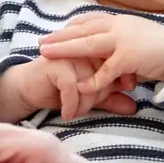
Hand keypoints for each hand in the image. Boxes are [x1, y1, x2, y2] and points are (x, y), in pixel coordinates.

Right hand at [0, 58, 138, 123]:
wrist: (30, 89)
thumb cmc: (61, 89)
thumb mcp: (90, 95)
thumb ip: (112, 98)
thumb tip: (134, 107)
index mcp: (96, 49)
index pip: (116, 67)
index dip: (117, 84)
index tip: (113, 99)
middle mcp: (85, 49)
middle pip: (104, 75)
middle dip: (99, 97)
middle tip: (87, 110)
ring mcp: (70, 55)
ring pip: (89, 83)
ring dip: (84, 104)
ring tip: (77, 113)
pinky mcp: (56, 65)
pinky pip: (72, 88)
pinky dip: (71, 104)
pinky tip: (67, 113)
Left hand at [38, 14, 163, 92]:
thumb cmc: (163, 50)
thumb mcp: (138, 39)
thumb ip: (121, 42)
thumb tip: (108, 51)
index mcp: (121, 21)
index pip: (89, 19)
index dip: (71, 26)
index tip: (57, 31)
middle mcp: (119, 26)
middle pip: (82, 29)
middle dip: (60, 36)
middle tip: (41, 42)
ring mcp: (123, 40)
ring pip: (87, 45)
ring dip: (65, 50)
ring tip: (46, 55)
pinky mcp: (128, 57)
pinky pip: (105, 72)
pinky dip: (92, 81)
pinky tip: (79, 87)